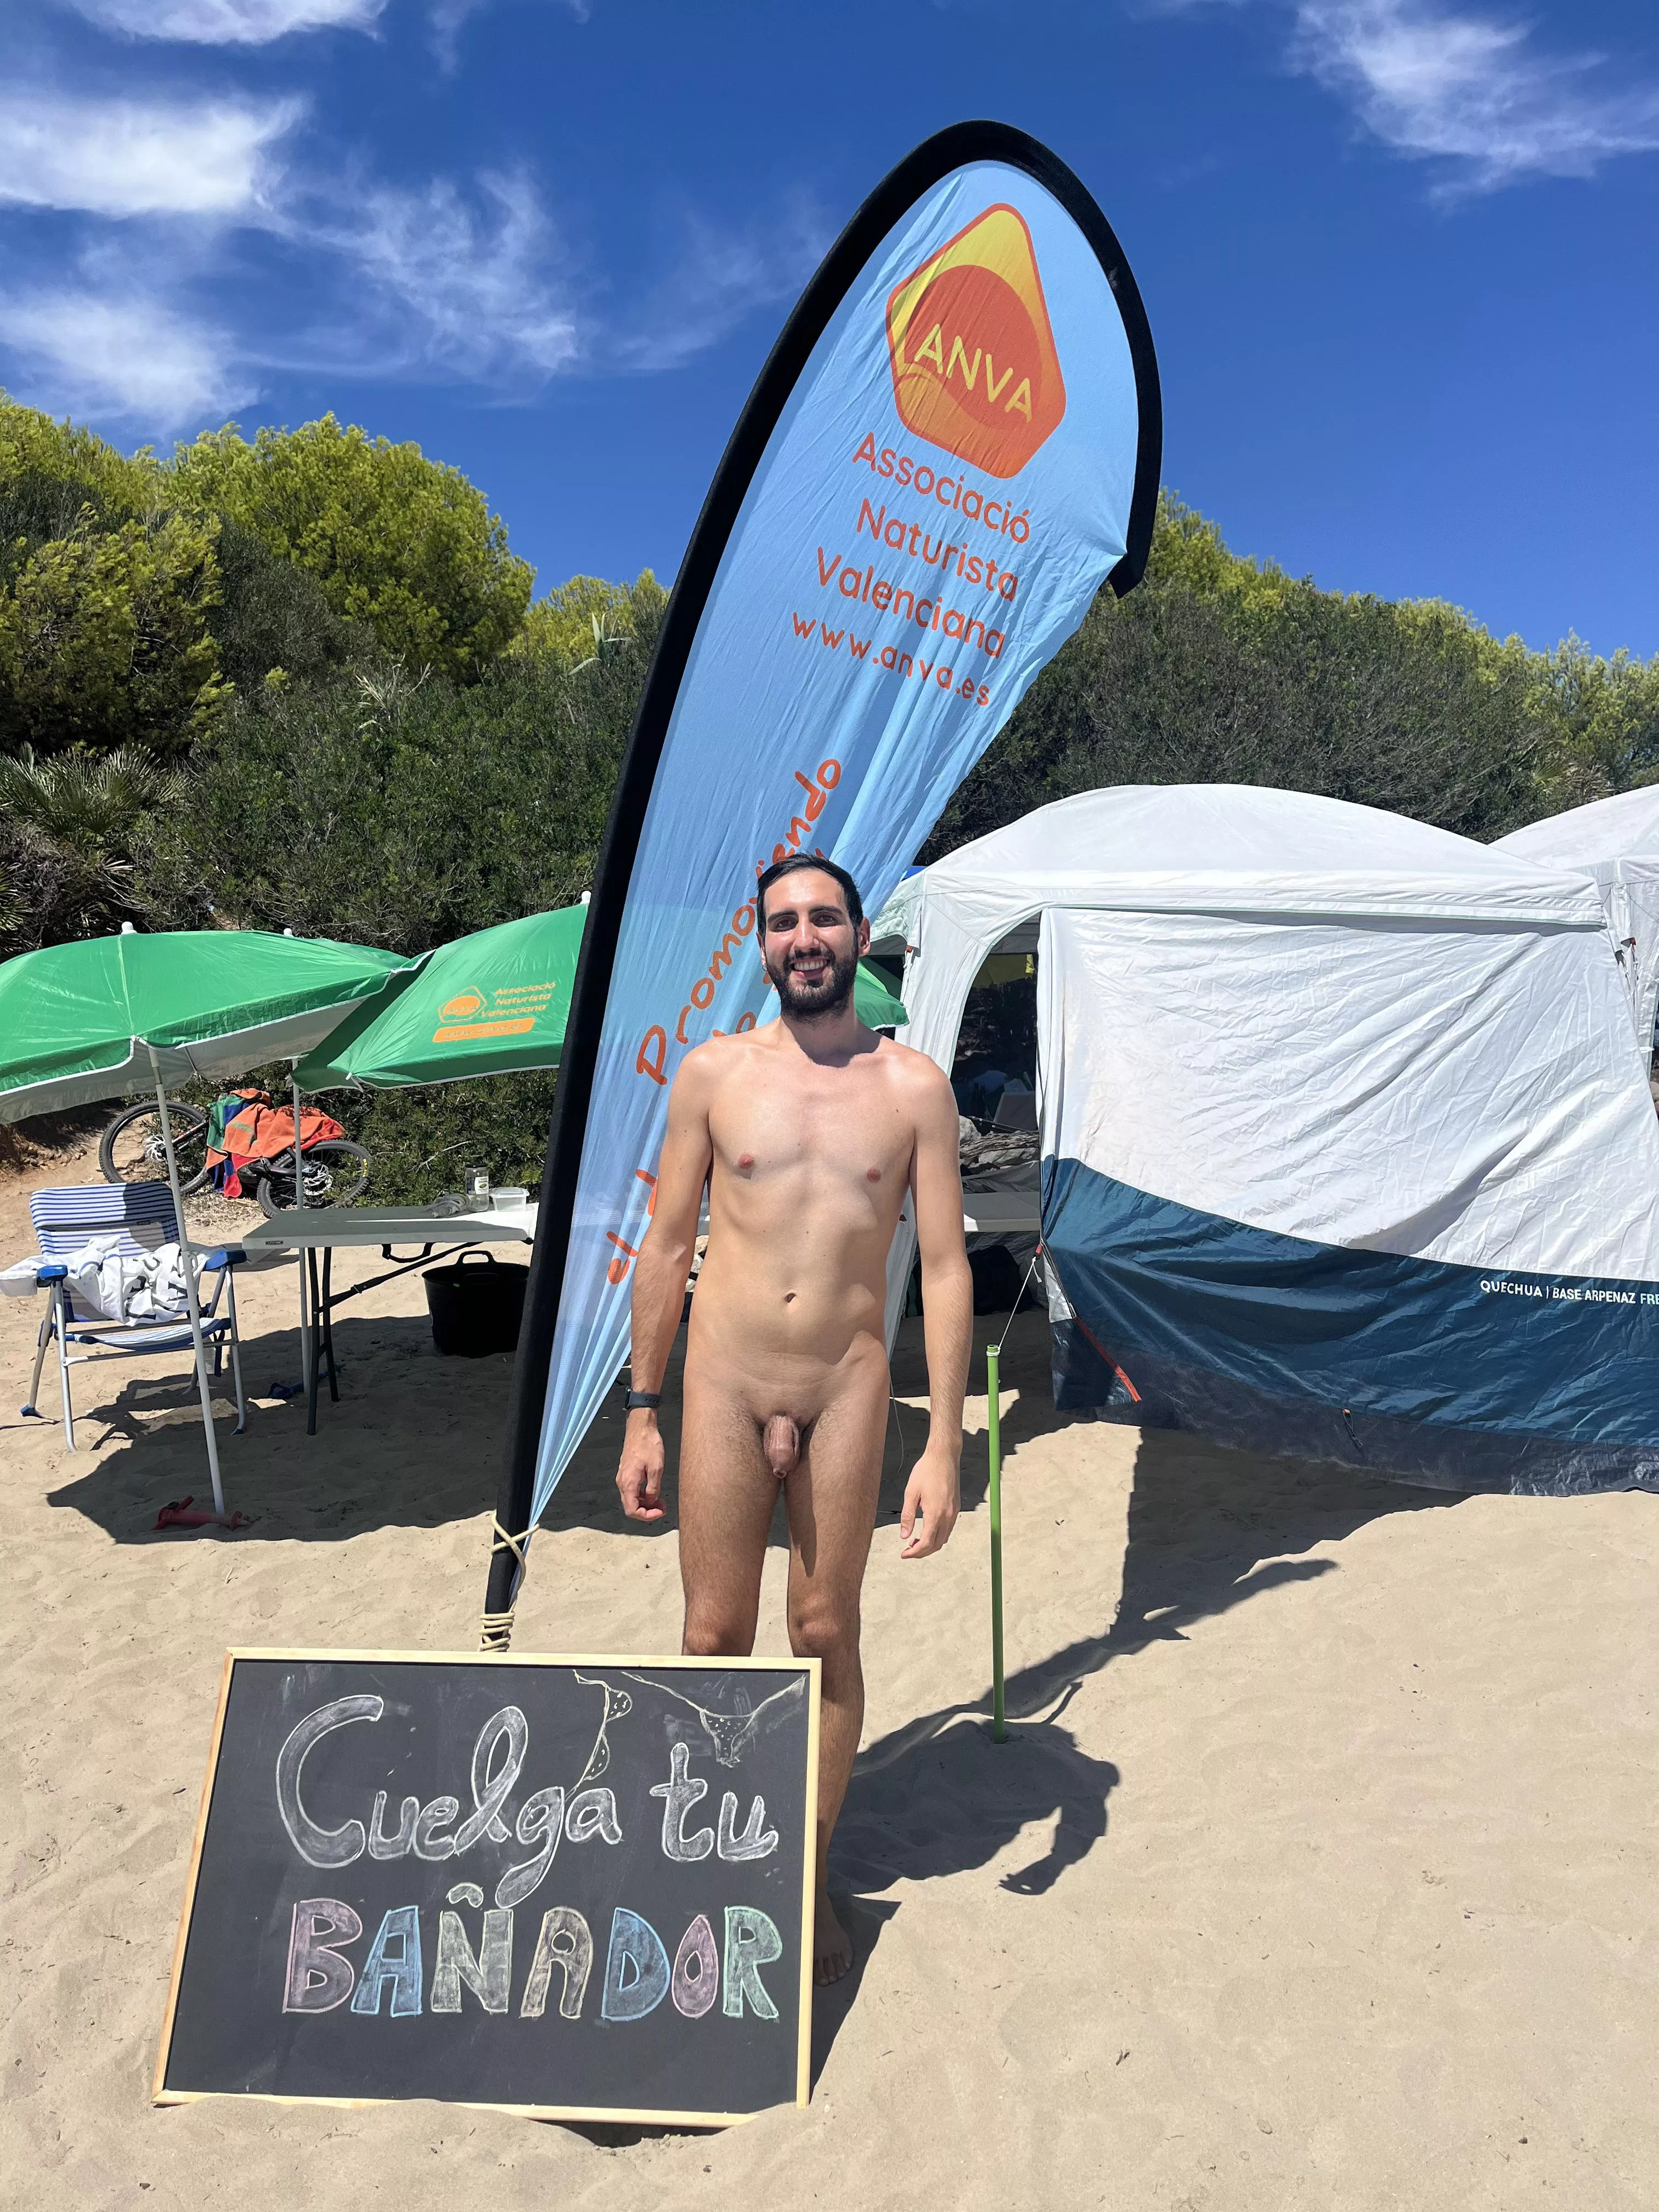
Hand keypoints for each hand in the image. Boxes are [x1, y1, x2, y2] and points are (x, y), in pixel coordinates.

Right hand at [616, 1410, 666, 1521]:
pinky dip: (642, 1495)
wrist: (640, 1427)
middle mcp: (622, 1482)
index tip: (660, 1512)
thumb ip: (653, 1488)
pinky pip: (632, 1490)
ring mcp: (623, 1477)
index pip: (632, 1510)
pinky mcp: (627, 1472)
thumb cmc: (648, 1444)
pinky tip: (654, 1491)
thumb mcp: (656, 1468)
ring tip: (661, 1501)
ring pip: (632, 1499)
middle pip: (631, 1507)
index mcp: (628, 1482)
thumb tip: (651, 1501)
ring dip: (645, 1503)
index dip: (646, 1516)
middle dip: (647, 1511)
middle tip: (663, 1508)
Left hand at [899, 1440, 959, 1558]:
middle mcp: (948, 1516)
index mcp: (935, 1513)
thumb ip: (907, 1516)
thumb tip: (904, 1536)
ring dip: (930, 1544)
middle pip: (936, 1545)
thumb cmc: (926, 1471)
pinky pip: (948, 1529)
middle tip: (908, 1551)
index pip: (926, 1543)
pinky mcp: (956, 1508)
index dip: (914, 1553)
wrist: (944, 1456)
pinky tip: (927, 1530)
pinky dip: (938, 1535)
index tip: (904, 1554)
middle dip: (922, 1552)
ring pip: (944, 1539)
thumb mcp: (911, 1493)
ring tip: (915, 1541)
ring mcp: (954, 1512)